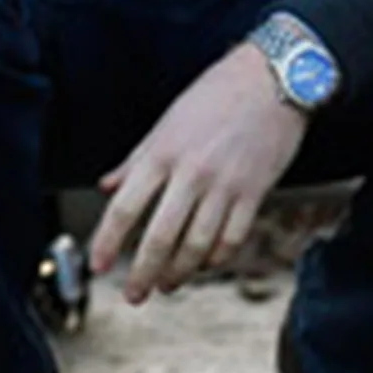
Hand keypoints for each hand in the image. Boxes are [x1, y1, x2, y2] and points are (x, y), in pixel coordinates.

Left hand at [89, 43, 309, 303]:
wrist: (274, 76)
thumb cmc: (217, 94)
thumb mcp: (167, 121)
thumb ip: (136, 158)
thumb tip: (106, 186)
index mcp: (162, 152)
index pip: (124, 208)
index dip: (107, 242)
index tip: (98, 266)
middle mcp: (191, 172)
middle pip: (159, 237)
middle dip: (143, 273)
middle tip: (134, 295)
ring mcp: (225, 184)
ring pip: (197, 245)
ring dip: (179, 272)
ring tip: (168, 285)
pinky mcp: (255, 191)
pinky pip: (232, 237)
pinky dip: (216, 257)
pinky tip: (206, 264)